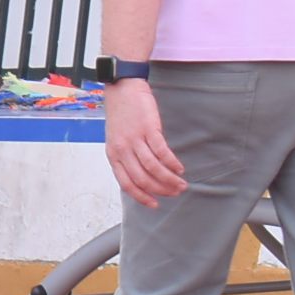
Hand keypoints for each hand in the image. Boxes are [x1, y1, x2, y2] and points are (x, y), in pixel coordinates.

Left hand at [104, 81, 186, 206]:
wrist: (122, 90)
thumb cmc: (122, 116)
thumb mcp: (118, 140)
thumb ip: (128, 157)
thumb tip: (145, 177)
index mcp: (113, 155)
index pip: (126, 183)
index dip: (141, 197)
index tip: (155, 205)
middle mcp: (122, 150)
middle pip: (142, 179)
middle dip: (161, 190)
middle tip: (175, 192)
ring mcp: (134, 140)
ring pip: (153, 168)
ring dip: (169, 179)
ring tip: (181, 184)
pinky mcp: (148, 129)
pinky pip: (162, 152)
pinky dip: (172, 163)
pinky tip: (180, 168)